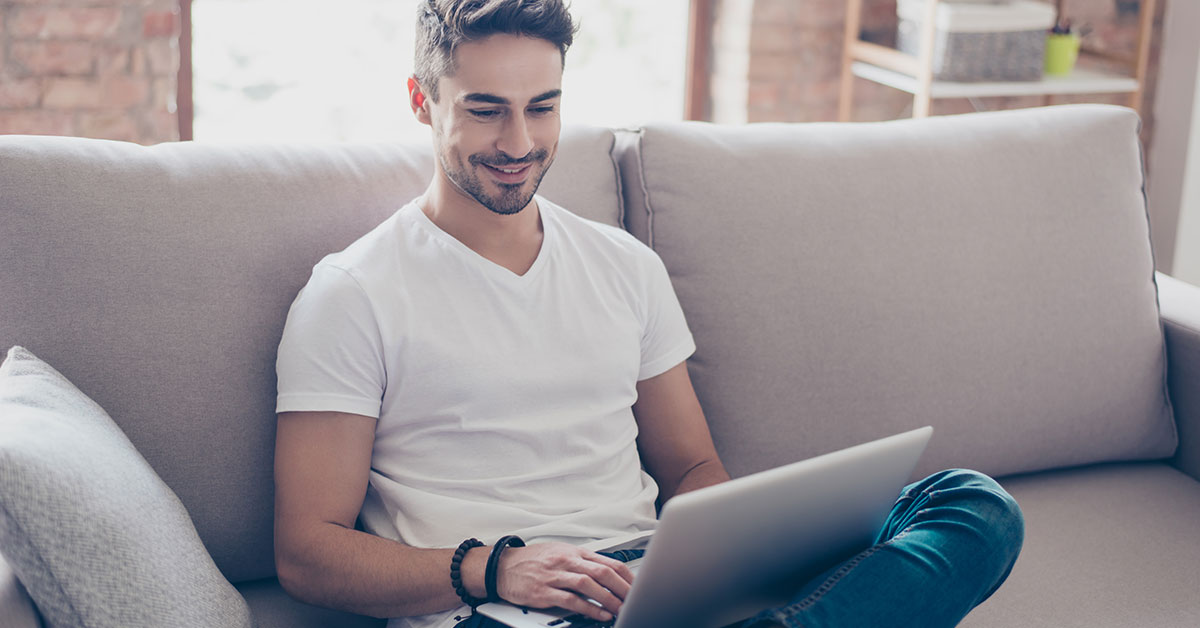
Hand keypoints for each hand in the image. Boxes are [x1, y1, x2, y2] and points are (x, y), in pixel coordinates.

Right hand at [495, 542, 635, 621]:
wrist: (502, 566)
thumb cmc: (533, 560)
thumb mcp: (560, 553)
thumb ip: (583, 562)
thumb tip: (608, 572)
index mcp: (574, 552)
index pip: (608, 562)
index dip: (626, 576)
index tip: (637, 588)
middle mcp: (567, 561)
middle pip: (603, 573)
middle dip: (623, 588)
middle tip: (635, 600)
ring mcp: (555, 576)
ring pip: (589, 585)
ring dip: (609, 599)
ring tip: (621, 610)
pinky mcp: (544, 592)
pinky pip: (571, 600)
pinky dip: (588, 608)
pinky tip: (599, 615)